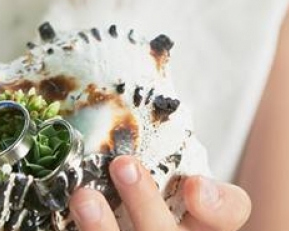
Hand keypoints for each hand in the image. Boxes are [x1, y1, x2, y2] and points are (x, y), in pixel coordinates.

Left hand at [69, 156, 251, 230]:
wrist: (120, 217)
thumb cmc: (134, 191)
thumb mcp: (152, 164)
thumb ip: (148, 142)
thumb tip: (111, 74)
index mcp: (197, 220)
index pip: (231, 211)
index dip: (218, 204)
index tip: (195, 184)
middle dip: (147, 204)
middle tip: (123, 165)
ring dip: (103, 229)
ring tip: (82, 197)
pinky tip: (58, 218)